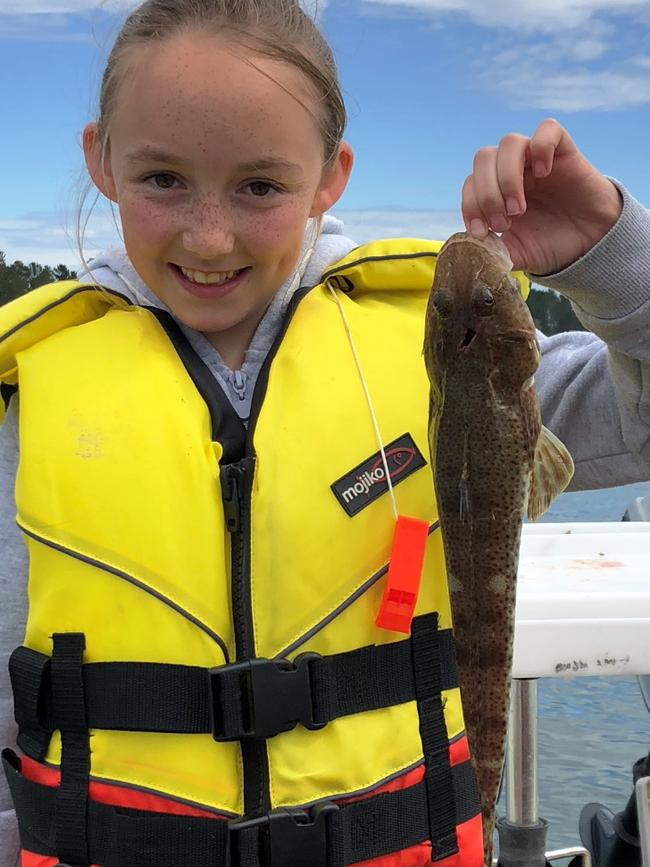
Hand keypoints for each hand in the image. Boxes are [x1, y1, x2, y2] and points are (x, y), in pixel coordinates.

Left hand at [461, 118, 621, 273]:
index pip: (470, 184)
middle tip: (504, 223)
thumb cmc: (549, 244)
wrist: (590, 243)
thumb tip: (469, 249)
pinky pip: (548, 129)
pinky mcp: (563, 150)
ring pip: (509, 142)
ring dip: (507, 177)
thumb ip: (492, 251)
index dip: (470, 206)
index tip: (483, 233)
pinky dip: (541, 148)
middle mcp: (512, 169)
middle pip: (483, 158)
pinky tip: (544, 174)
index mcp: (496, 190)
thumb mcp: (515, 254)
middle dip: (486, 195)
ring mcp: (536, 158)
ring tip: (518, 208)